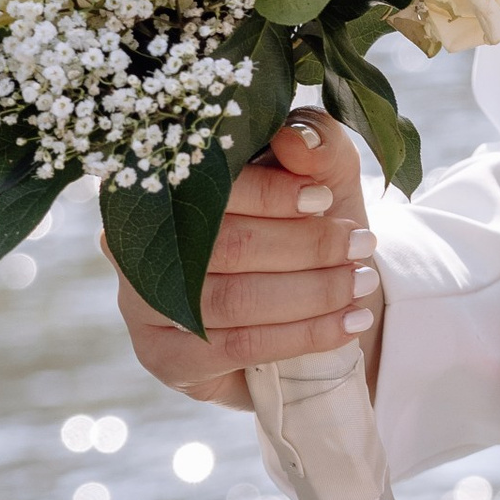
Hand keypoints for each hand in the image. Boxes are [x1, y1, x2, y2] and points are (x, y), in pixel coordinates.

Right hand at [113, 111, 377, 412]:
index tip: (323, 197)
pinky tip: (348, 324)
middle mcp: (137, 243)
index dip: (269, 192)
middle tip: (362, 244)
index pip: (208, 186)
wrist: (312, 303)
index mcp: (163, 183)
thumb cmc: (308, 225)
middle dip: (306, 246)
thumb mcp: (321, 175)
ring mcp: (142, 306)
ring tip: (363, 282)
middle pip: (226, 245)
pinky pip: (240, 346)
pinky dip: (304, 334)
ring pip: (235, 299)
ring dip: (313, 292)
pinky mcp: (164, 357)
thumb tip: (296, 142)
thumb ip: (316, 145)